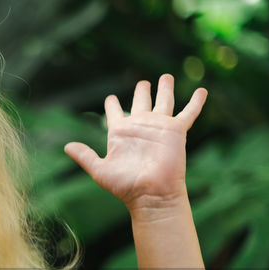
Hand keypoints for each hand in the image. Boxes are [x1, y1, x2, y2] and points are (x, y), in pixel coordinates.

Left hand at [64, 74, 206, 211]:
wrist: (151, 192)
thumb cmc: (125, 185)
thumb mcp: (100, 170)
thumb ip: (85, 156)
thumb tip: (66, 146)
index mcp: (120, 133)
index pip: (115, 114)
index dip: (112, 105)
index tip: (110, 98)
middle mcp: (140, 127)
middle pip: (141, 103)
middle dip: (142, 91)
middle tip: (142, 82)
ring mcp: (158, 127)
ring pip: (163, 102)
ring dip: (165, 89)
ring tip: (166, 76)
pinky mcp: (175, 130)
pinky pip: (188, 113)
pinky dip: (195, 102)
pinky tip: (202, 90)